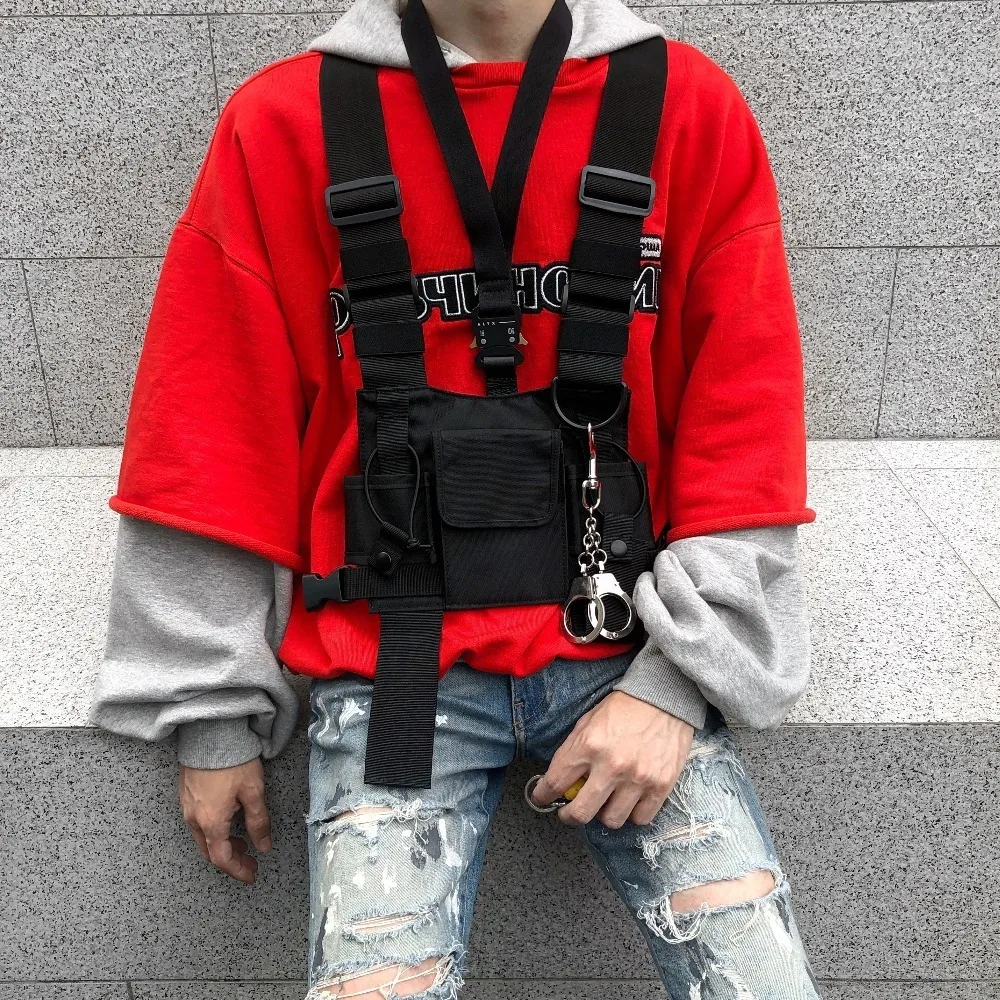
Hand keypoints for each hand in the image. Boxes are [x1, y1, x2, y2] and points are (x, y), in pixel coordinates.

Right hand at [179, 758, 271, 883]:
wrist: (211, 733)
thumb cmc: (233, 761)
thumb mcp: (253, 792)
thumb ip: (259, 822)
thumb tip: (263, 846)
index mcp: (211, 822)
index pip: (222, 859)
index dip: (238, 870)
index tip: (251, 874)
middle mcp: (194, 819)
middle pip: (209, 851)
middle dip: (230, 859)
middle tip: (250, 859)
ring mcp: (187, 807)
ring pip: (202, 837)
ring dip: (221, 844)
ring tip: (241, 839)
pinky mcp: (186, 794)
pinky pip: (197, 822)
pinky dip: (213, 830)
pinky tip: (228, 820)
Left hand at [531, 690, 693, 828]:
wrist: (664, 698)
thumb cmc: (623, 708)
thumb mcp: (588, 722)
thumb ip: (573, 751)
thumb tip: (559, 780)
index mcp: (589, 745)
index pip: (555, 783)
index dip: (542, 795)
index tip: (542, 798)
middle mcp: (612, 765)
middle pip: (580, 813)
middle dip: (569, 816)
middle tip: (569, 811)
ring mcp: (637, 778)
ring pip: (611, 821)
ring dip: (603, 813)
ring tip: (605, 800)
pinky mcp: (661, 785)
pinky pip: (640, 818)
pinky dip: (632, 813)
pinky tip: (629, 799)